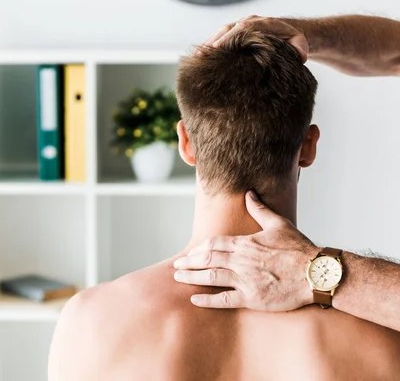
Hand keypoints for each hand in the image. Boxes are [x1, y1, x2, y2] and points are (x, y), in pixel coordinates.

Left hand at [173, 191, 319, 310]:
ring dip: (192, 277)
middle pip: (207, 259)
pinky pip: (224, 300)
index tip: (189, 253)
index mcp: (246, 243)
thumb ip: (260, 209)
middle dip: (189, 263)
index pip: (213, 244)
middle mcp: (242, 261)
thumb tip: (249, 193)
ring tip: (178, 278)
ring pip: (211, 277)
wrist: (318, 272)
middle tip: (176, 267)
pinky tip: (194, 299)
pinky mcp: (253, 298)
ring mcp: (246, 280)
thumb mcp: (279, 224)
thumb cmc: (300, 248)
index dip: (198, 249)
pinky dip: (207, 300)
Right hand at [203, 15, 308, 62]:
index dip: (229, 38)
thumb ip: (299, 48)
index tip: (218, 48)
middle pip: (227, 30)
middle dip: (214, 42)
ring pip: (220, 33)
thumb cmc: (291, 41)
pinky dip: (208, 46)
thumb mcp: (299, 43)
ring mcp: (239, 27)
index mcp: (262, 24)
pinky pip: (218, 37)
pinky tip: (198, 59)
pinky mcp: (233, 34)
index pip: (243, 28)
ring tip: (195, 59)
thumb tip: (299, 56)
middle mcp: (248, 22)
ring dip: (207, 45)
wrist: (286, 32)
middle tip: (201, 56)